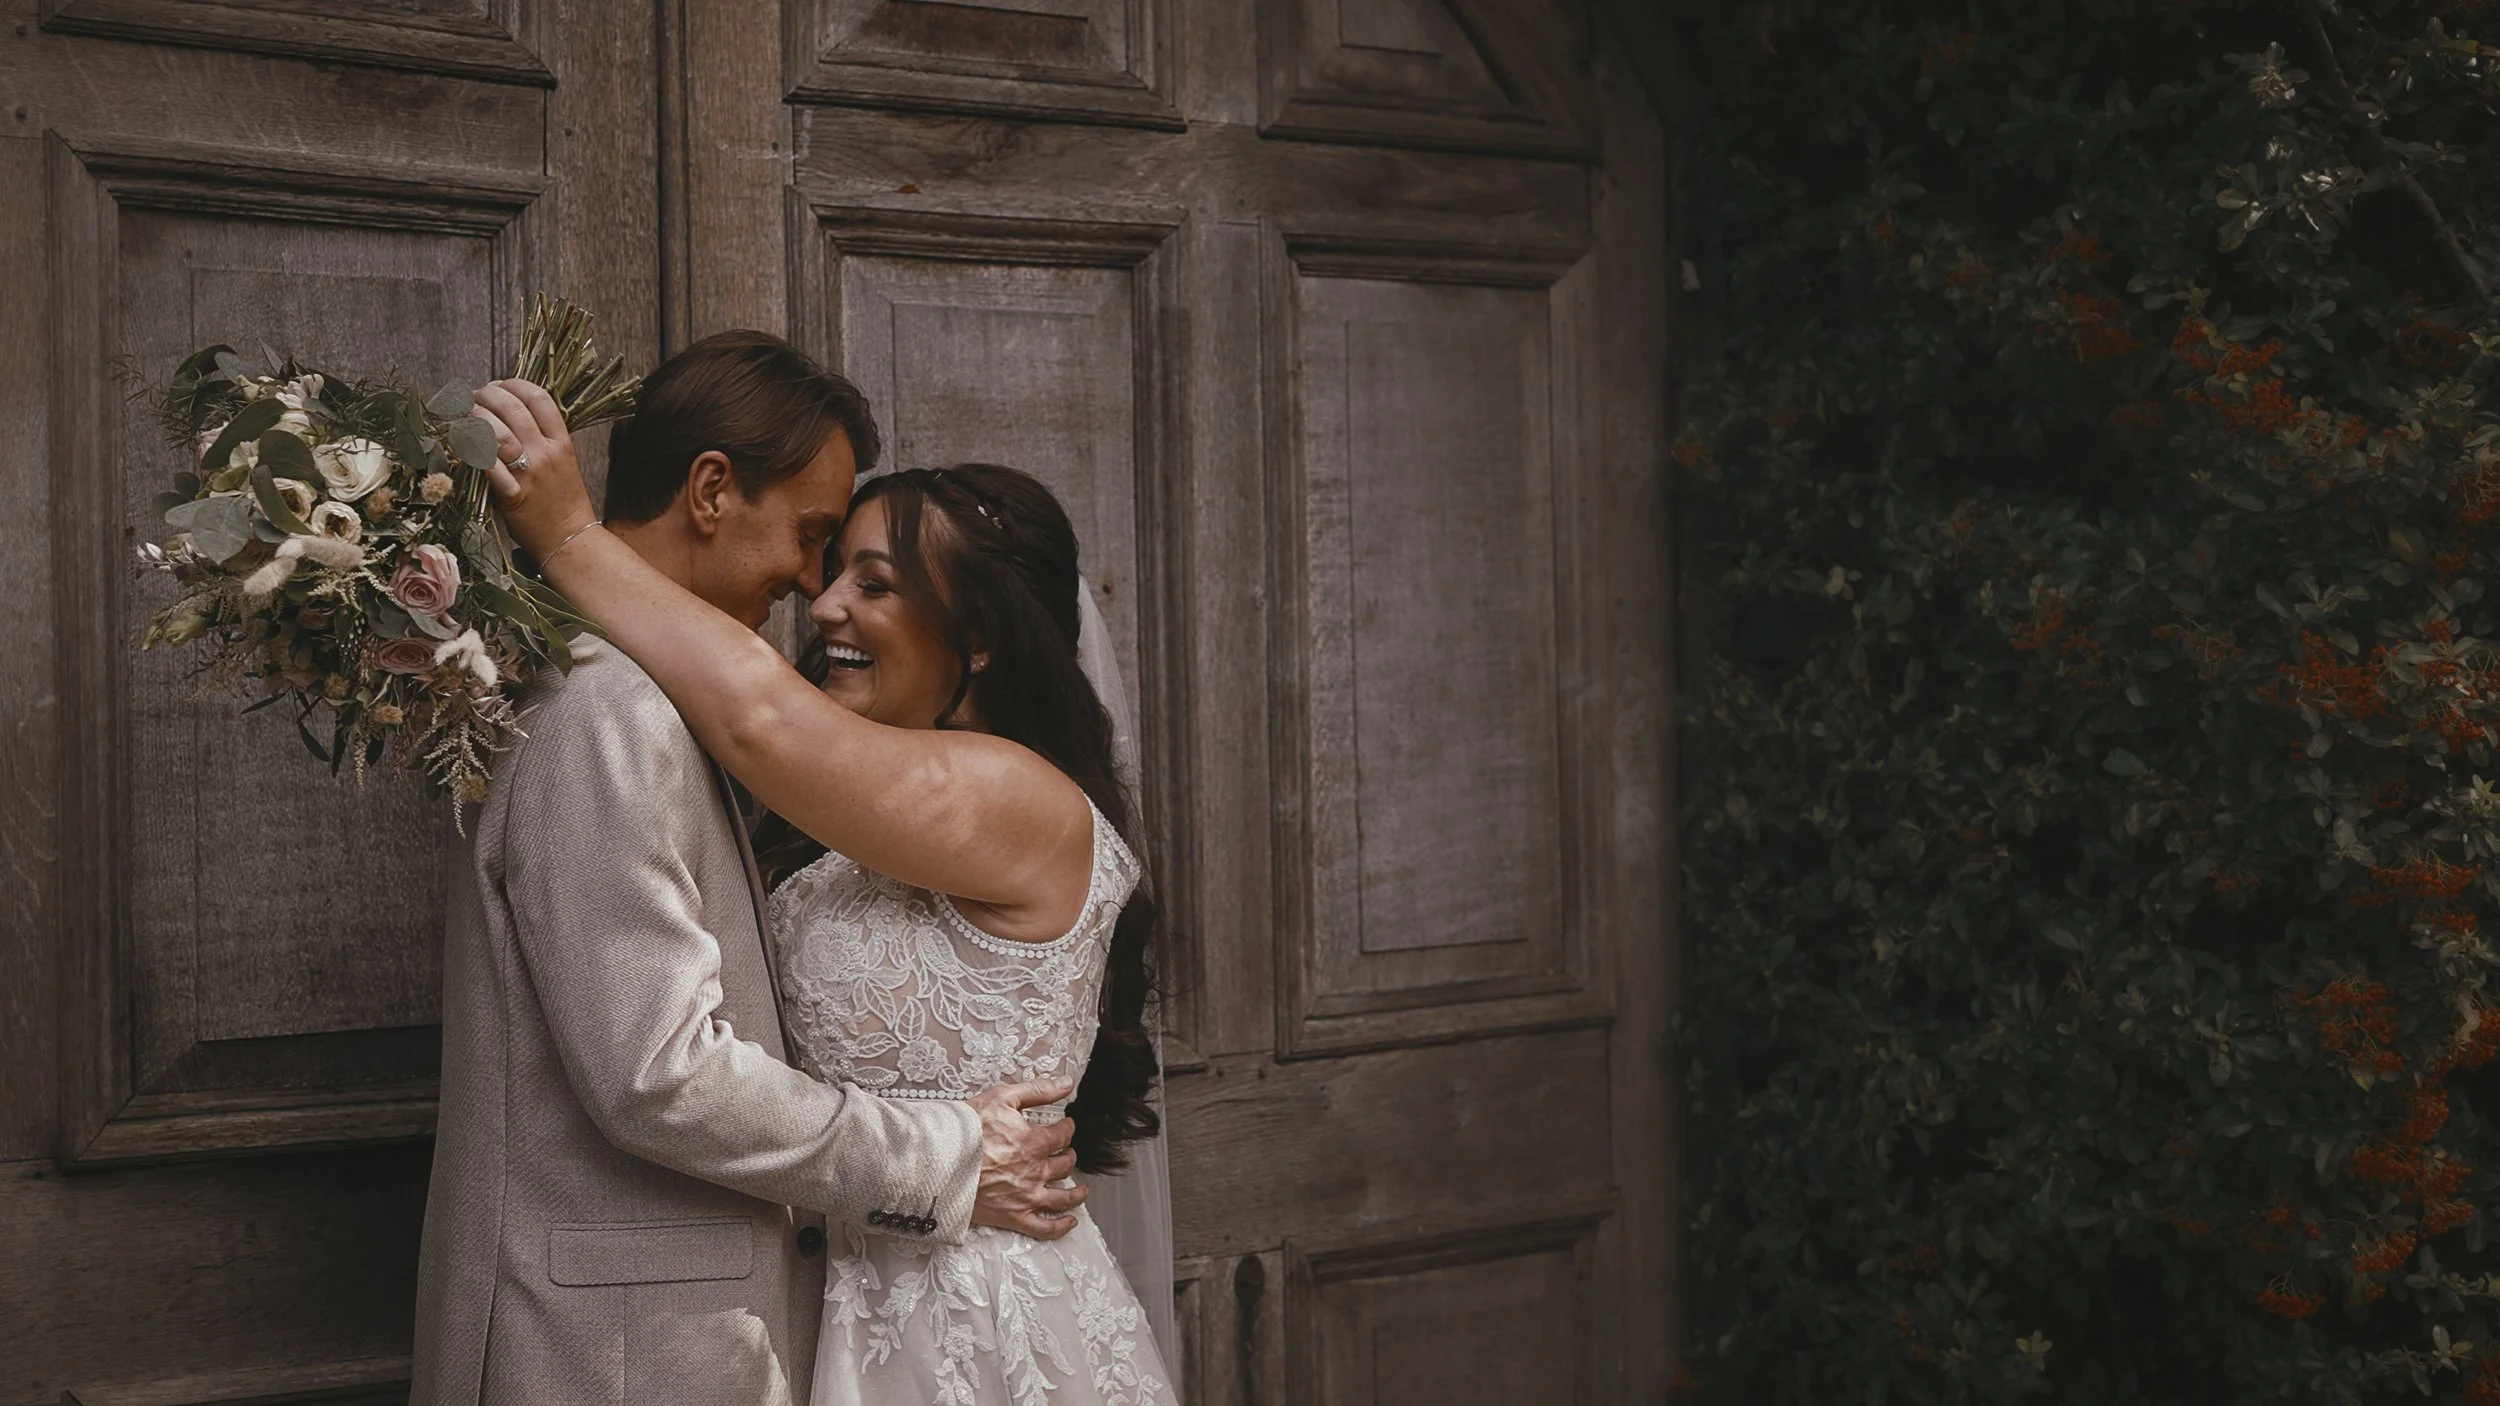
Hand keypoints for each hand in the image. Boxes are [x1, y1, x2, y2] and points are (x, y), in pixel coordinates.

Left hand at [471, 379, 597, 561]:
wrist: (570, 539)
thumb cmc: (563, 500)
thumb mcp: (563, 460)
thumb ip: (542, 435)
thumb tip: (511, 410)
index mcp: (562, 442)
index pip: (539, 398)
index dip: (514, 384)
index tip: (499, 385)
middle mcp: (547, 453)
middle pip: (513, 409)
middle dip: (487, 395)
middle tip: (474, 397)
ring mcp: (530, 474)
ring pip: (498, 433)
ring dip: (475, 418)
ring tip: (465, 416)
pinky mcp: (513, 495)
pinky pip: (488, 466)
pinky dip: (472, 452)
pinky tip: (463, 444)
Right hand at [967, 1077, 1086, 1240]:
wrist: (938, 1162)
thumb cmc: (965, 1131)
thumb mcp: (1002, 1098)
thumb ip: (1038, 1090)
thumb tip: (1066, 1083)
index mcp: (1034, 1142)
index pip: (1063, 1134)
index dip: (1067, 1128)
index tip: (1066, 1125)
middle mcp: (1035, 1170)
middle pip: (1064, 1164)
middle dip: (1068, 1156)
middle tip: (1066, 1153)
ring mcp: (1026, 1196)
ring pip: (1062, 1197)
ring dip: (1075, 1193)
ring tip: (1080, 1190)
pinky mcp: (1013, 1217)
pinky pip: (1045, 1227)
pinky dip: (1060, 1226)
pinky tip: (1068, 1221)